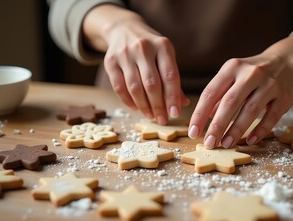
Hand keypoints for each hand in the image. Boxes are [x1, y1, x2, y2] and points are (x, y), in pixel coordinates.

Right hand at [83, 5, 188, 124]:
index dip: (172, 97)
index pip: (169, 76)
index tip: (175, 113)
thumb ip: (173, 79)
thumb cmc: (151, 48)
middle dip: (158, 106)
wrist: (124, 29)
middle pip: (152, 84)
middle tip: (162, 120)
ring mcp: (125, 54)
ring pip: (135, 87)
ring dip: (144, 106)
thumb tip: (182, 104)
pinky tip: (136, 107)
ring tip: (151, 116)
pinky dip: (128, 101)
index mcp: (163, 46)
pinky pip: (119, 87)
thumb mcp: (165, 56)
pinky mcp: (110, 61)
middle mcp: (143, 48)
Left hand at [188, 32, 292, 148]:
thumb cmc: (252, 74)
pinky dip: (260, 130)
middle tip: (209, 143)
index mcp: (232, 68)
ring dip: (236, 130)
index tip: (193, 132)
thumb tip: (205, 118)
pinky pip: (271, 117)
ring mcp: (269, 84)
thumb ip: (219, 95)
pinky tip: (249, 141)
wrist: (287, 62)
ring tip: (225, 144)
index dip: (200, 114)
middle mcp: (250, 74)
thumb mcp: (233, 77)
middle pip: (230, 102)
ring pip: (250, 110)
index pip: (211, 92)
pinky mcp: (284, 97)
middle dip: (217, 125)